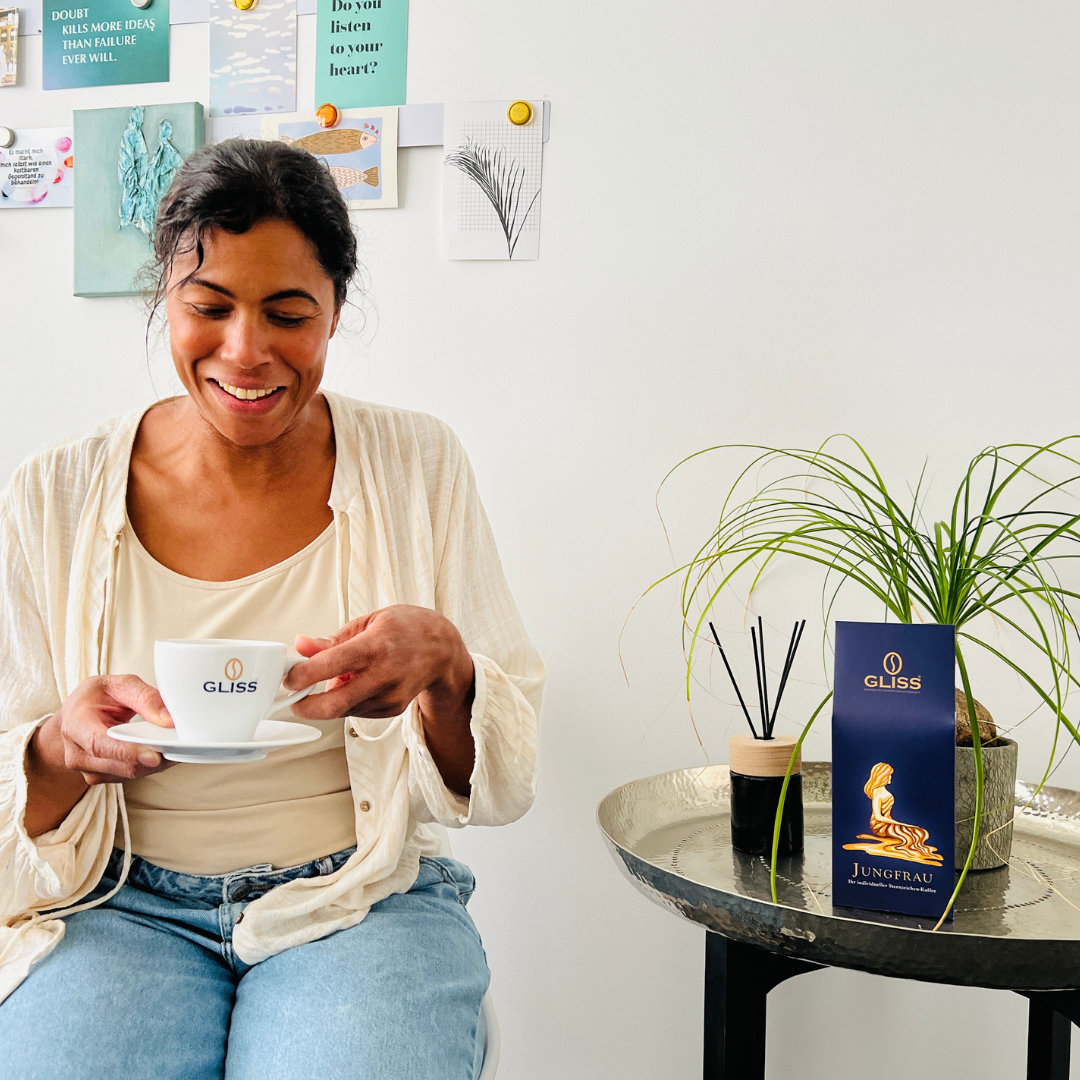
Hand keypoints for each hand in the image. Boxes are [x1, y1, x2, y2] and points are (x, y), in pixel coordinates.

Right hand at [40, 674, 175, 784]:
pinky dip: (148, 765)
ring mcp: (87, 769)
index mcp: (76, 724)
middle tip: (179, 746)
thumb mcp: (119, 685)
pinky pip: (129, 775)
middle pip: (119, 764)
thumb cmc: (95, 699)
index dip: (128, 752)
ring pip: (128, 773)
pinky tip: (160, 752)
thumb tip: (168, 719)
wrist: (76, 715)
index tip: (154, 756)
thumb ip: (145, 698)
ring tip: (173, 746)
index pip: (100, 744)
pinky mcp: (100, 777)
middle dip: (153, 757)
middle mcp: (77, 752)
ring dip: (154, 763)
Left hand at [287, 605, 474, 720]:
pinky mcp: (392, 710)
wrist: (444, 650)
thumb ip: (333, 639)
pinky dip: (348, 702)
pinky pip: (356, 712)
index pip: (331, 664)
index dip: (302, 675)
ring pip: (342, 711)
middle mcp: (384, 675)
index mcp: (375, 646)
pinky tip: (359, 683)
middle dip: (305, 706)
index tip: (289, 676)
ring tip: (342, 677)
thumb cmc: (407, 629)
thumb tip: (301, 646)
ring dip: (329, 700)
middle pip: (334, 704)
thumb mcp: (369, 622)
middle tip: (294, 698)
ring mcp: (389, 696)